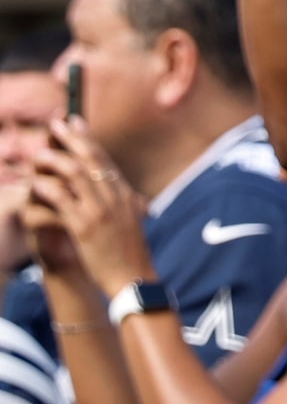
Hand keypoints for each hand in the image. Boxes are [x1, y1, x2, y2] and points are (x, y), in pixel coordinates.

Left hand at [25, 123, 152, 295]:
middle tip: (57, 124)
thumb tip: (131, 196)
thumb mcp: (132, 224)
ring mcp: (101, 211)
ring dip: (55, 160)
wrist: (134, 280)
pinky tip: (35, 183)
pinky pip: (63, 201)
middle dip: (72, 139)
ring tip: (39, 154)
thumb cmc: (130, 256)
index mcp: (126, 195)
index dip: (88, 139)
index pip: (105, 160)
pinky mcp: (85, 226)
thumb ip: (128, 205)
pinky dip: (48, 189)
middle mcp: (116, 197)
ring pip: (76, 174)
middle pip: (92, 159)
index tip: (75, 123)